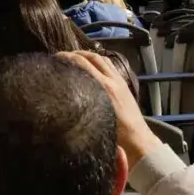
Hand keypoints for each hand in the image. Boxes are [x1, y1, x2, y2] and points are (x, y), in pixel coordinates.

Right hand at [57, 51, 161, 169]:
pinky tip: (92, 65)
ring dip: (88, 55)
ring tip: (76, 57)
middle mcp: (112, 80)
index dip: (68, 57)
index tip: (55, 58)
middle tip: (63, 55)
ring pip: (103, 59)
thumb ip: (79, 108)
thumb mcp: (93, 123)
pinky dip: (99, 61)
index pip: (83, 64)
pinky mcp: (124, 84)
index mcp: (104, 88)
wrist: (138, 141)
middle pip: (93, 57)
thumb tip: (63, 99)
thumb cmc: (115, 137)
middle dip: (77, 53)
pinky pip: (110, 66)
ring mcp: (119, 81)